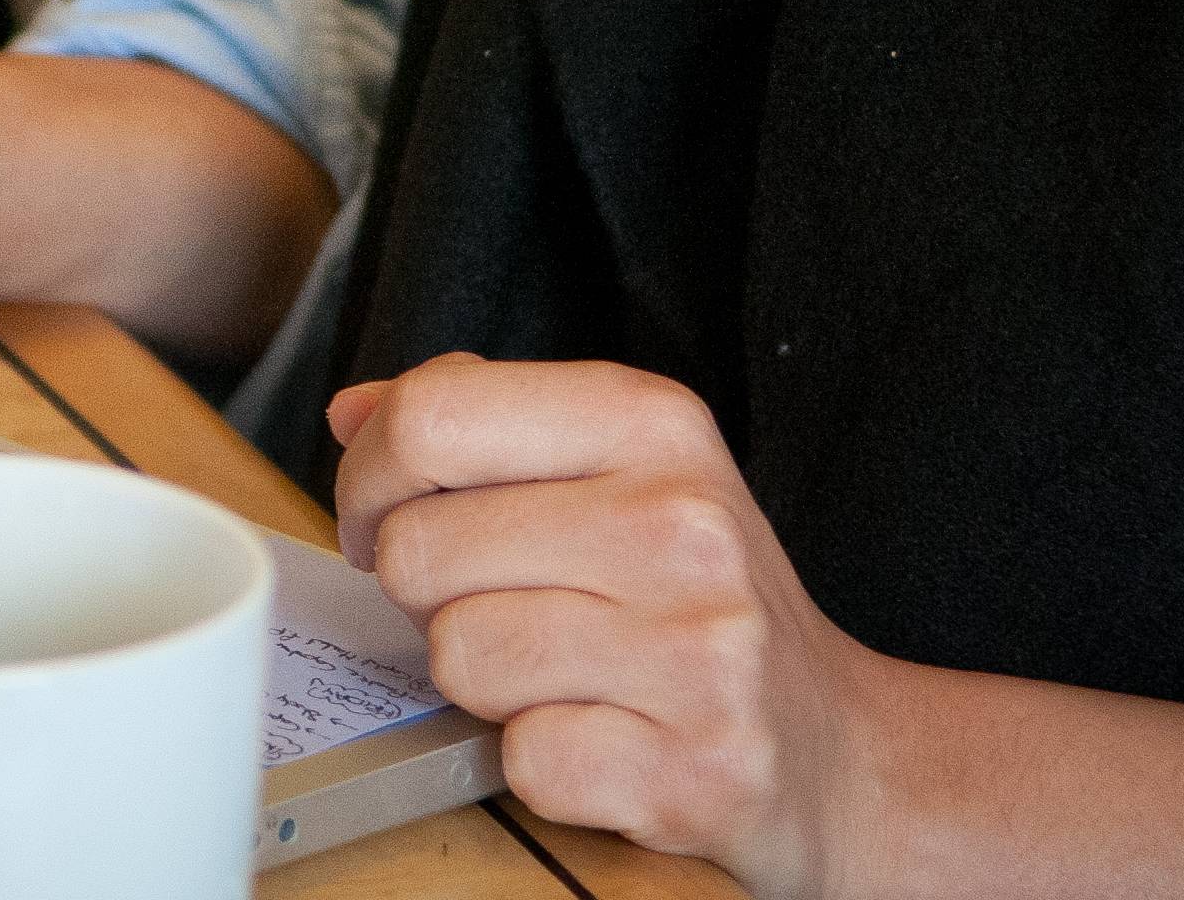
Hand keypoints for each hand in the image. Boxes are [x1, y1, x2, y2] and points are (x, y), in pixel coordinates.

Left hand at [331, 354, 886, 897]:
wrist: (833, 747)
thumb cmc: (697, 597)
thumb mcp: (617, 469)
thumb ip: (483, 426)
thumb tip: (350, 414)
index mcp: (654, 423)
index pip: (432, 414)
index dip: (369, 477)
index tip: (381, 516)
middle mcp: (682, 523)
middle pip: (418, 548)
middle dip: (426, 593)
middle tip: (497, 604)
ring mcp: (695, 651)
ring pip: (455, 655)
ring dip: (483, 680)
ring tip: (560, 670)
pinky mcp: (691, 769)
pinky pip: (519, 759)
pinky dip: (538, 761)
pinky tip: (601, 734)